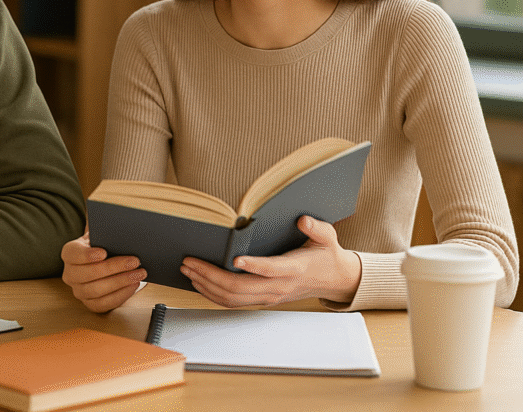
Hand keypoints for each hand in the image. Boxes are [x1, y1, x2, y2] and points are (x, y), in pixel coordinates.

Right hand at [61, 231, 146, 312]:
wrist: (104, 261)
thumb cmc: (103, 245)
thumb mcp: (102, 236)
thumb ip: (106, 235)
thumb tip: (120, 238)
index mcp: (70, 253)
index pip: (73, 254)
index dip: (87, 255)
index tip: (104, 252)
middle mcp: (70, 274)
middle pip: (88, 274)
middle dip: (113, 268)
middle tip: (134, 261)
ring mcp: (78, 291)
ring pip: (96, 290)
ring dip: (120, 282)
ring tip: (138, 274)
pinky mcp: (90, 303)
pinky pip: (103, 304)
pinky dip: (120, 295)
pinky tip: (133, 285)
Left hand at [180, 216, 361, 307]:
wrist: (334, 280)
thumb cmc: (326, 255)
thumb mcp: (327, 238)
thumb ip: (317, 229)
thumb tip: (303, 220)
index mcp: (294, 269)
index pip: (271, 270)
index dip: (253, 266)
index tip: (234, 259)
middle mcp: (279, 287)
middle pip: (241, 288)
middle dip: (211, 276)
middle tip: (190, 262)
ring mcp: (270, 296)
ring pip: (234, 299)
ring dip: (207, 286)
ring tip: (188, 271)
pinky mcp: (263, 300)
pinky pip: (235, 302)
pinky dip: (214, 295)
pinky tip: (199, 283)